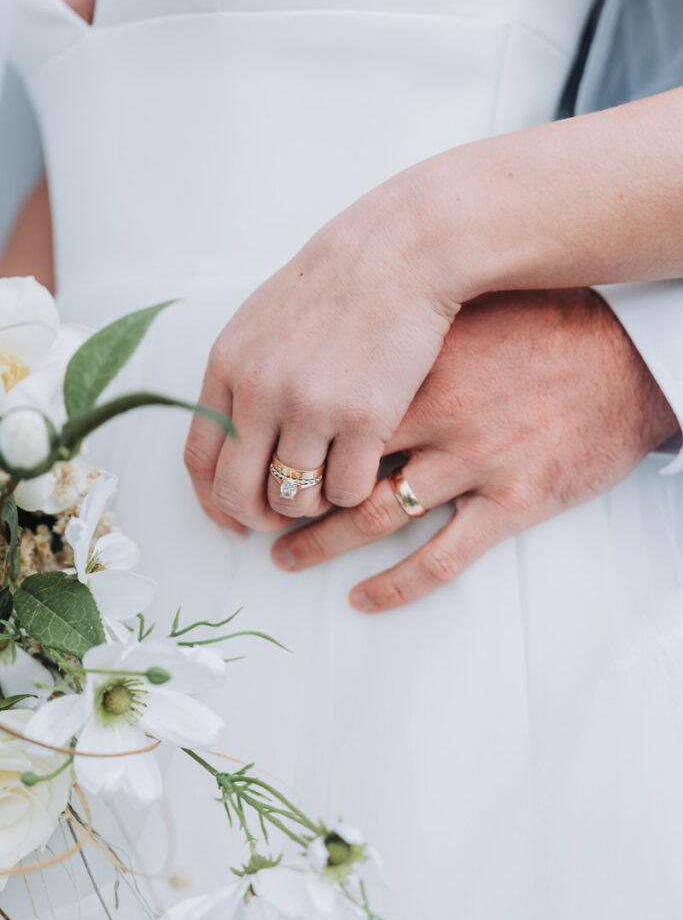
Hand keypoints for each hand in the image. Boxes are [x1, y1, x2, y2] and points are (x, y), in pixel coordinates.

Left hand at [183, 177, 457, 531]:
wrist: (400, 253)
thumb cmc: (336, 285)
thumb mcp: (262, 321)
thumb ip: (241, 378)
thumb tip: (231, 440)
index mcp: (229, 365)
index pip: (199, 457)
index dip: (212, 500)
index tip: (231, 518)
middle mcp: (261, 391)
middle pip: (237, 491)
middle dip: (256, 517)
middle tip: (279, 518)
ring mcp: (312, 406)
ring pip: (293, 499)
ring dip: (308, 505)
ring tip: (325, 486)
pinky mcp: (365, 419)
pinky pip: (346, 491)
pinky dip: (351, 494)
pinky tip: (361, 471)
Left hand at [270, 289, 678, 610]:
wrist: (627, 357)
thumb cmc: (545, 329)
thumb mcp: (466, 319)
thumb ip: (406, 339)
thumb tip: (340, 346)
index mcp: (420, 369)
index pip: (330, 414)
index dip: (286, 440)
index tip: (257, 456)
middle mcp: (439, 417)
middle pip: (340, 468)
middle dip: (287, 498)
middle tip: (252, 517)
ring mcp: (476, 463)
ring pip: (377, 515)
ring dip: (323, 543)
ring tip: (286, 558)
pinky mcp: (514, 501)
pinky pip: (442, 558)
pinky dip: (396, 585)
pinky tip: (363, 599)